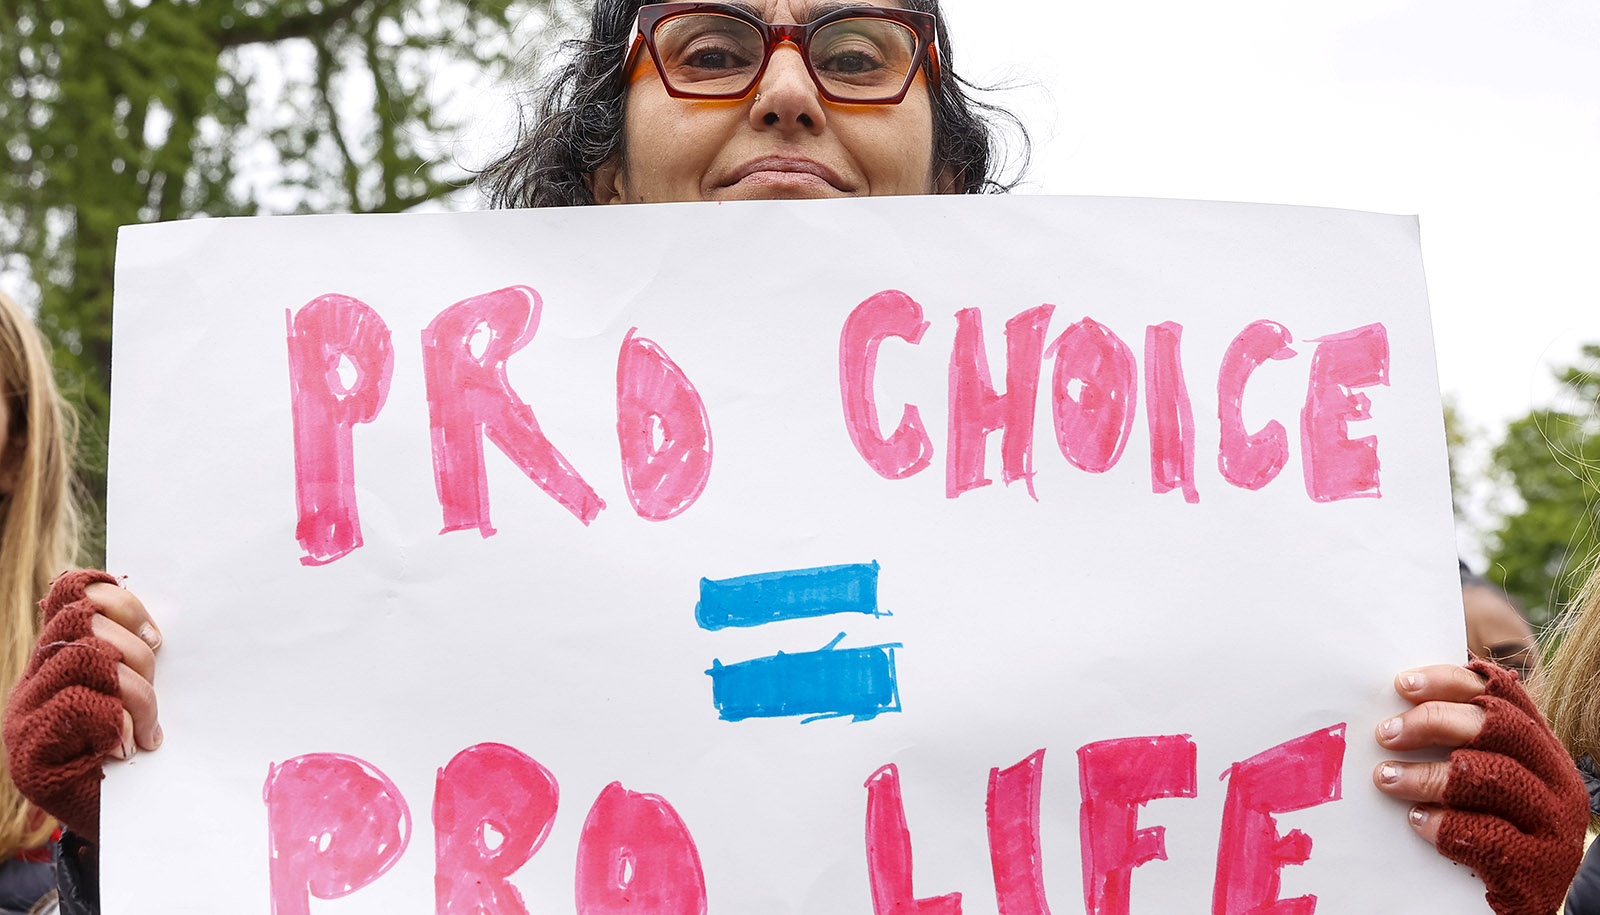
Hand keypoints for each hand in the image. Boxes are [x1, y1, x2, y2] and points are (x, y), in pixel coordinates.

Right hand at [2, 570, 162, 840]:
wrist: (128, 827)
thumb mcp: (142, 691)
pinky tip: (128, 746)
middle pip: (84, 622)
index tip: (154, 636)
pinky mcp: (29, 754)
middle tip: (155, 693)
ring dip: (135, 691)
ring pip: (84, 658)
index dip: (117, 599)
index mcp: (59, 659)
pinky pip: (77, 704)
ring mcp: (24, 716)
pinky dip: (116, 721)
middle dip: (136, 654)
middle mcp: (34, 681)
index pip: (71, 593)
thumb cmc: (141, 754)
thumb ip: (133, 653)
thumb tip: (146, 615)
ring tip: (147, 728)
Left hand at [1372, 660, 1587, 914]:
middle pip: (1498, 727)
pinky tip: (1417, 822)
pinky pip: (1486, 836)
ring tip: (1386, 778)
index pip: (1503, 696)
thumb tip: (1397, 715)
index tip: (1402, 685)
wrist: (1523, 911)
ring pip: (1492, 777)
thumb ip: (1463, 749)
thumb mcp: (1489, 787)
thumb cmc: (1493, 838)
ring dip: (1428, 775)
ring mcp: (1553, 825)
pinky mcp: (1538, 868)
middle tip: (1387, 735)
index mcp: (1543, 752)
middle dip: (1434, 723)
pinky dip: (1444, 825)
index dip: (1451, 683)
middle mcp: (1557, 781)